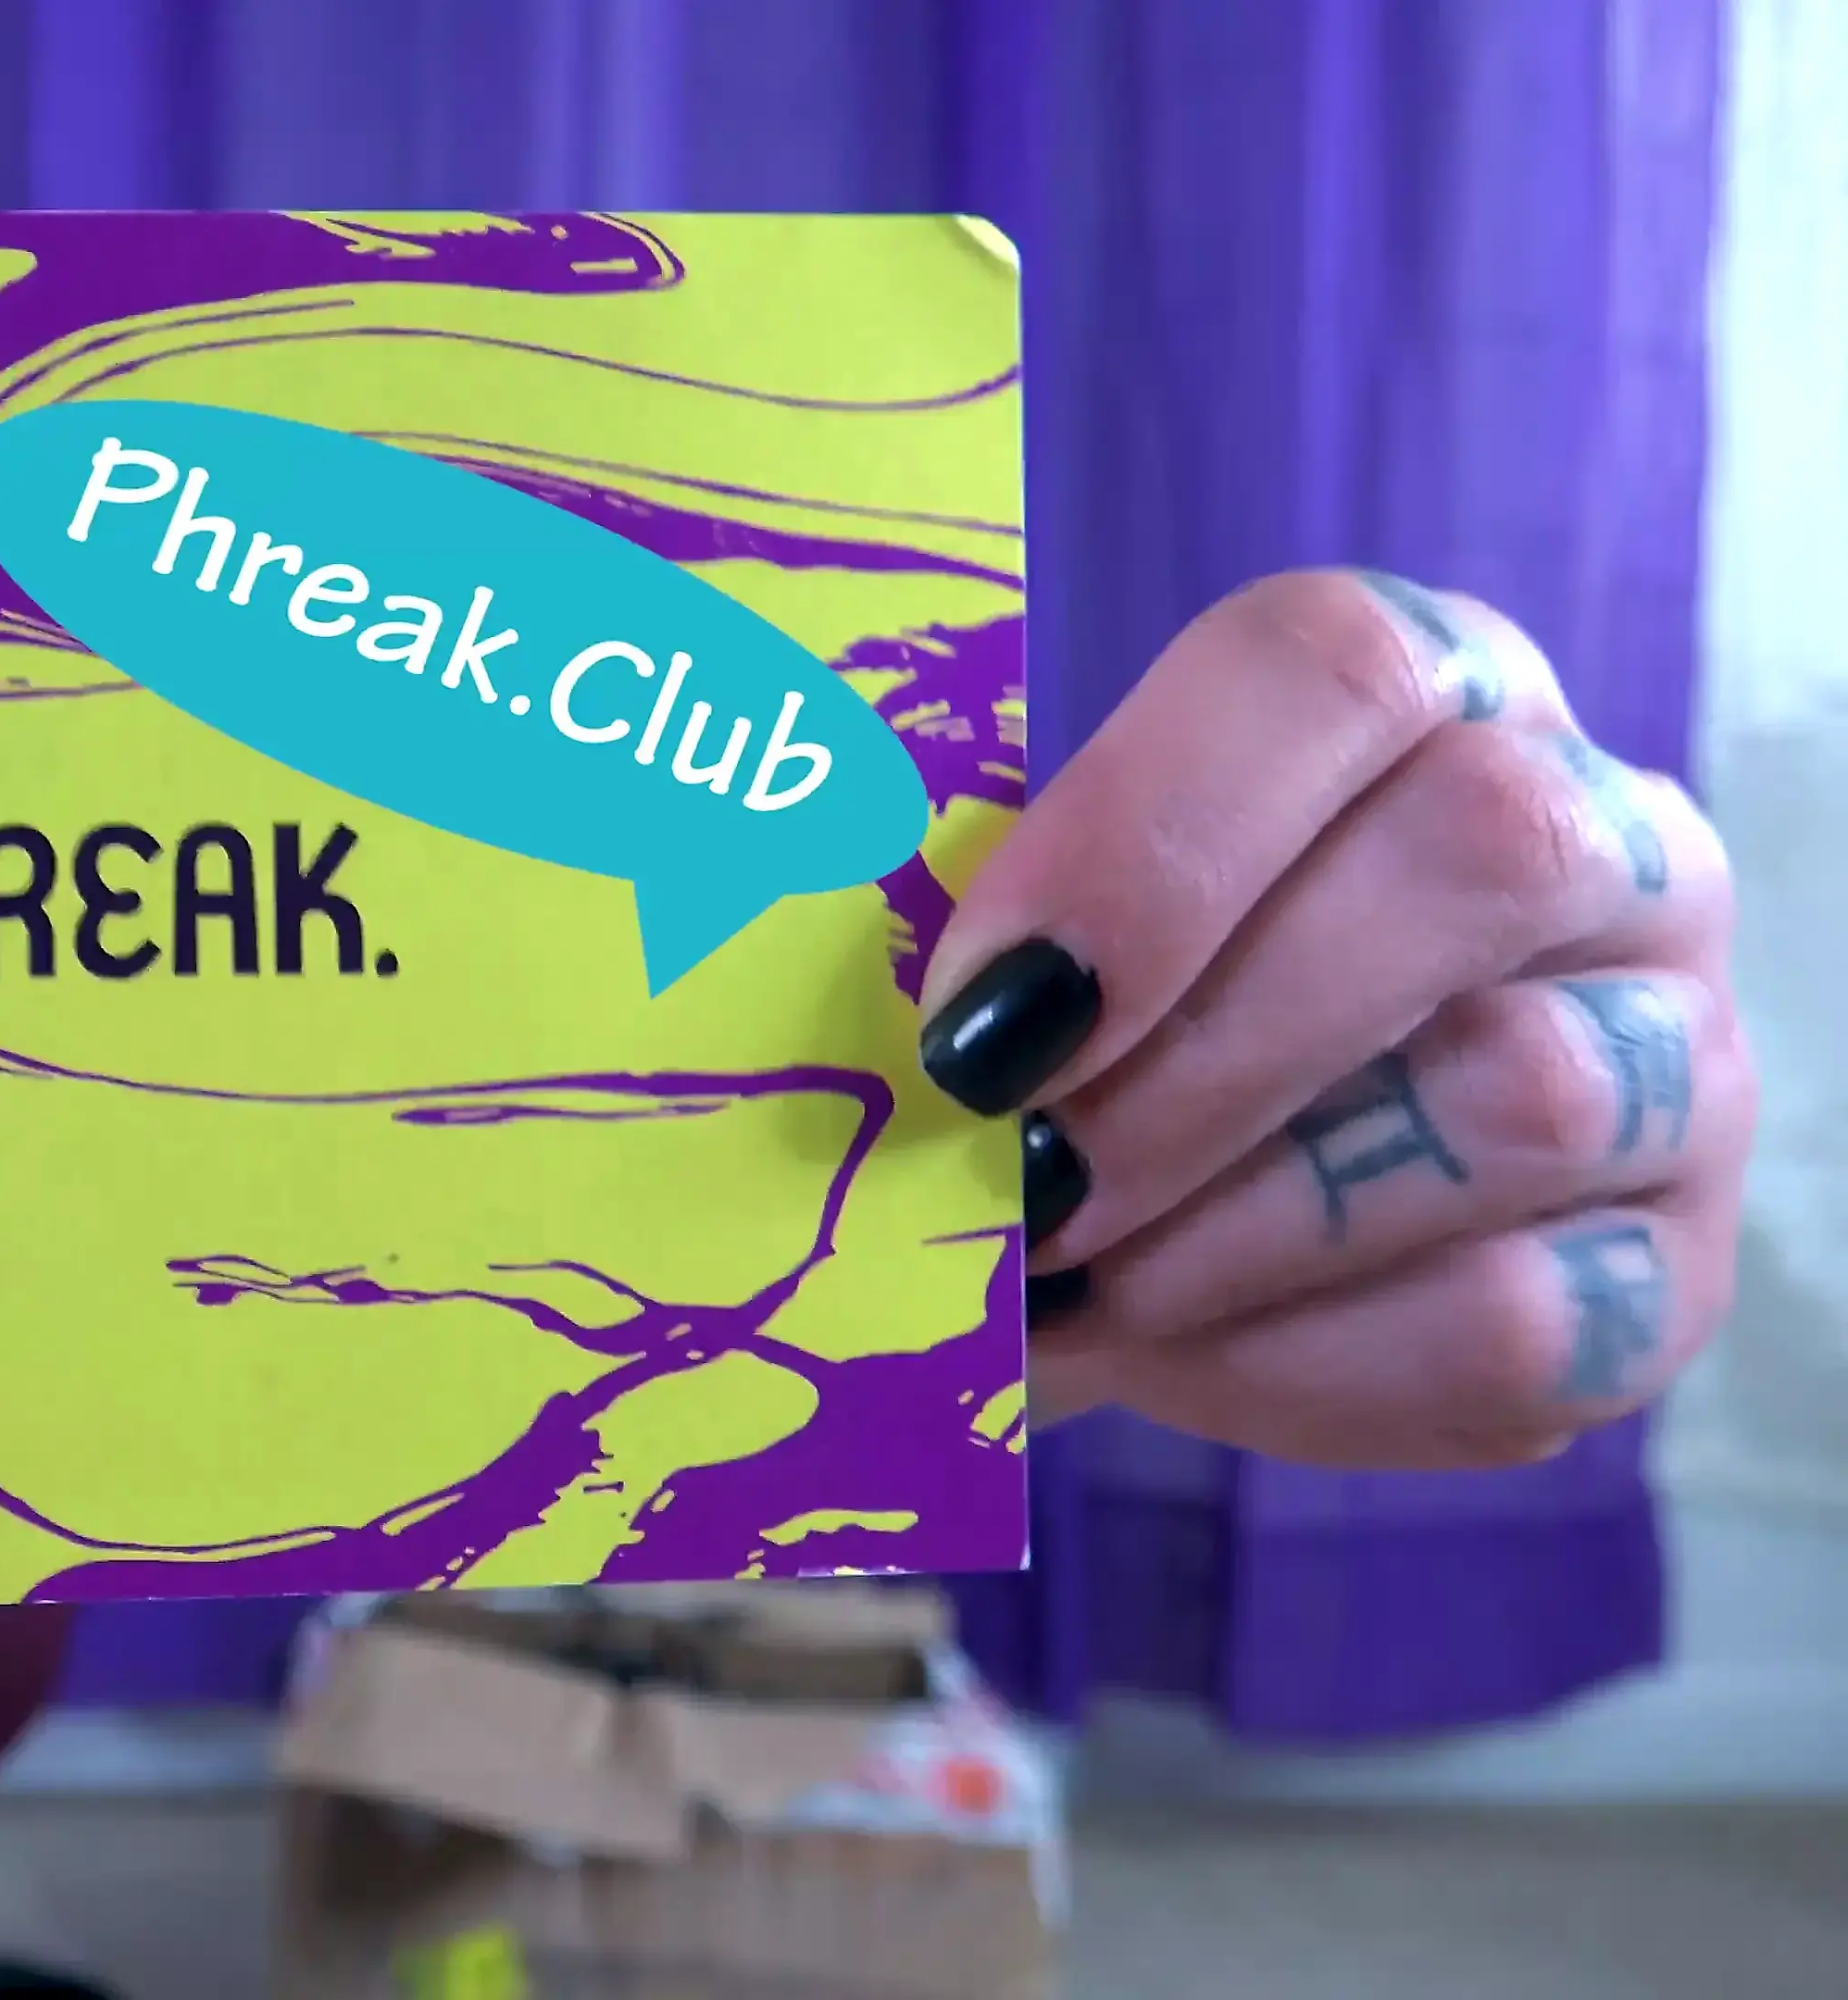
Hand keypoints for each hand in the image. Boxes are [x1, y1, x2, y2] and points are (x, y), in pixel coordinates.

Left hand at [918, 571, 1749, 1465]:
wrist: (1179, 1233)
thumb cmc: (1086, 1041)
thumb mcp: (1011, 942)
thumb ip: (941, 911)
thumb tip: (798, 938)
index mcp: (1427, 693)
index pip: (1332, 664)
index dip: (1145, 836)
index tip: (975, 1016)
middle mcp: (1603, 838)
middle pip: (1476, 849)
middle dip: (1204, 1050)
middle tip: (1020, 1175)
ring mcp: (1677, 1052)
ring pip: (1528, 1092)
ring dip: (1248, 1216)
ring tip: (1078, 1276)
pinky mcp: (1674, 1270)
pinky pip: (1532, 1316)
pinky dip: (1308, 1360)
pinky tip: (1173, 1349)